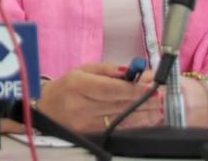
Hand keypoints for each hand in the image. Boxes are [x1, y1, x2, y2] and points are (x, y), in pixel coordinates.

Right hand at [37, 62, 161, 131]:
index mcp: (78, 85)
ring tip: (160, 109)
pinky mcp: (90, 136)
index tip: (151, 87)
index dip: (133, 89)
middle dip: (143, 101)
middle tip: (162, 97)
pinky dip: (135, 125)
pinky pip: (117, 129)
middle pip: (118, 105)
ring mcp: (85, 124)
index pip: (110, 89)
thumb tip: (135, 72)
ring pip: (121, 120)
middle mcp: (80, 106)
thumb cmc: (66, 87)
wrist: (45, 111)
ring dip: (144, 115)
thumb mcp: (83, 70)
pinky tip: (148, 120)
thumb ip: (110, 70)